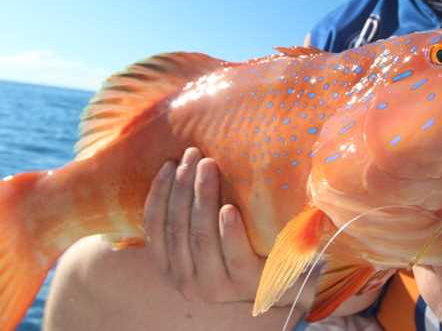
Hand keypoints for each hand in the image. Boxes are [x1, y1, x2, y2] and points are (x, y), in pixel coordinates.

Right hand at [143, 147, 264, 303]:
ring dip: (203, 197)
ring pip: (202, 238)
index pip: (155, 226)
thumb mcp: (208, 234)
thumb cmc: (240, 244)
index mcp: (170, 268)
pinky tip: (230, 208)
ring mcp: (216, 287)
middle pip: (177, 227)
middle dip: (183, 186)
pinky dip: (229, 231)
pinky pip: (235, 256)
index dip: (159, 192)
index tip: (170, 162)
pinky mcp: (246, 284)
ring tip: (209, 166)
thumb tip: (179, 163)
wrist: (285, 276)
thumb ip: (189, 214)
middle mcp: (187, 282)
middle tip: (194, 154)